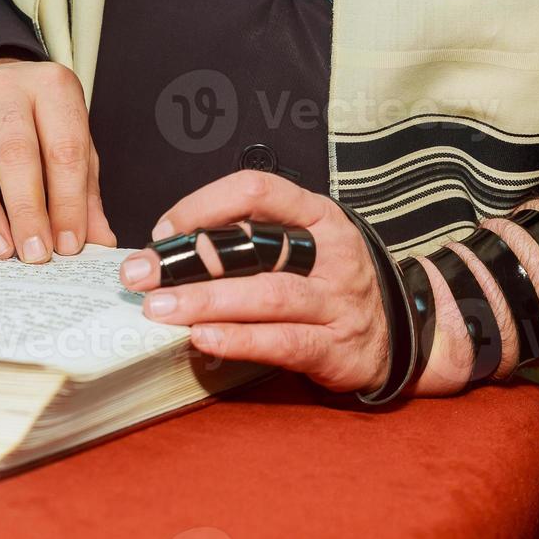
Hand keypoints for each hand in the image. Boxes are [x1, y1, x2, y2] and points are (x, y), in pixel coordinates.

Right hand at [0, 57, 115, 261]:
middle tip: (33, 253)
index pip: (63, 149)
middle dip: (25, 210)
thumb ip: (84, 191)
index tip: (68, 245)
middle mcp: (5, 87)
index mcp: (52, 87)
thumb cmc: (36, 121)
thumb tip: (99, 241)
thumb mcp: (70, 143)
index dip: (68, 202)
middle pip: (14, 152)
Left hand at [116, 170, 389, 393]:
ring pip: (268, 295)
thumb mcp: (302, 244)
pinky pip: (283, 342)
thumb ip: (248, 239)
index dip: (203, 205)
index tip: (163, 231)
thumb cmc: (328, 284)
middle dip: (190, 259)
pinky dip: (240, 340)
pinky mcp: (335, 348)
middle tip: (140, 274)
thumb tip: (169, 246)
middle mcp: (332, 253)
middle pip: (255, 247)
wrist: (397, 337)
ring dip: (206, 301)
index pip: (257, 190)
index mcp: (318, 215)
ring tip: (159, 307)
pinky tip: (203, 340)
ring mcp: (337, 301)